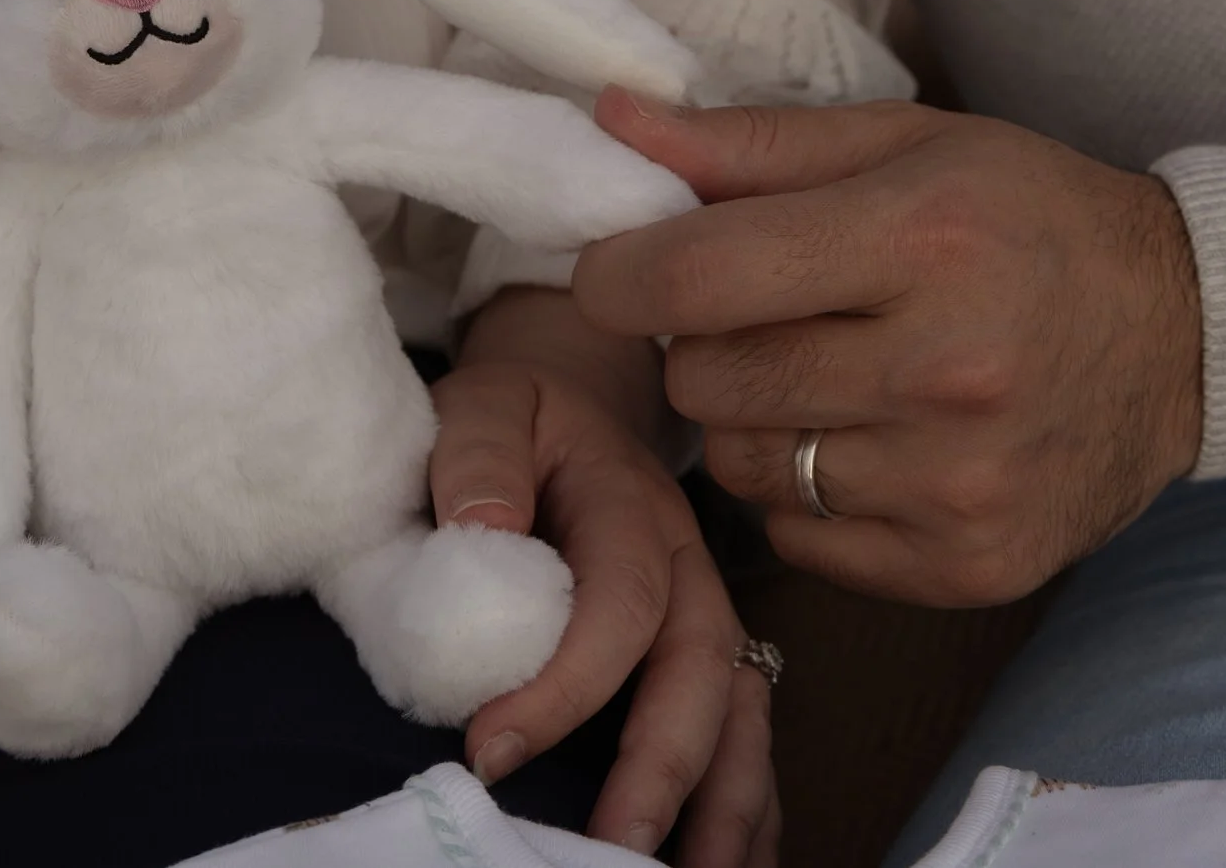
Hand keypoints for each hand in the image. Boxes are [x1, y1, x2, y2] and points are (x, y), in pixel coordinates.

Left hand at [433, 288, 778, 867]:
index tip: (488, 749)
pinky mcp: (706, 658)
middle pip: (702, 673)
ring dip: (728, 806)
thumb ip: (477, 454)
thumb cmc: (515, 420)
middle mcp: (689, 569)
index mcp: (633, 506)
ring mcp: (706, 617)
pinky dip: (748, 807)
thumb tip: (487, 530)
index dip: (564, 683)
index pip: (620, 602)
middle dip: (665, 768)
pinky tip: (732, 865)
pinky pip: (744, 736)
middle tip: (611, 849)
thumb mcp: (484, 403)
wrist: (565, 406)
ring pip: (743, 716)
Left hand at [573, 94, 1203, 607]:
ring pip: (743, 467)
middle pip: (707, 381)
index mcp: (924, 240)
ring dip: (758, 421)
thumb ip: (748, 143)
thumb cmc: (1029, 217)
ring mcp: (960, 482)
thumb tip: (609, 120)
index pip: (699, 279)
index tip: (617, 271)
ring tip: (830, 375)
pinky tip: (874, 442)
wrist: (1187, 335)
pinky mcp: (968, 564)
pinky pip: (800, 538)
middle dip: (704, 343)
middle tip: (765, 315)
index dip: (623, 275)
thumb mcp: (905, 143)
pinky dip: (810, 493)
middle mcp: (945, 370)